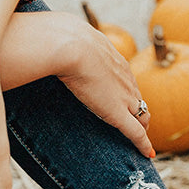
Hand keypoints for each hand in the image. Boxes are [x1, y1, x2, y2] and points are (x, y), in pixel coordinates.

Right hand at [0, 12, 154, 156]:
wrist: (68, 44)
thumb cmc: (60, 38)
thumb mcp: (64, 35)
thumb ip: (60, 40)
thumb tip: (41, 35)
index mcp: (114, 59)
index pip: (126, 80)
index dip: (126, 92)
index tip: (122, 98)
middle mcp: (124, 78)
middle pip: (137, 98)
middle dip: (138, 111)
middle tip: (137, 122)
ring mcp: (123, 96)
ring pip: (141, 115)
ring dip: (142, 127)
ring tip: (141, 138)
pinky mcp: (118, 113)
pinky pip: (136, 132)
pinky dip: (142, 144)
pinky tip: (147, 153)